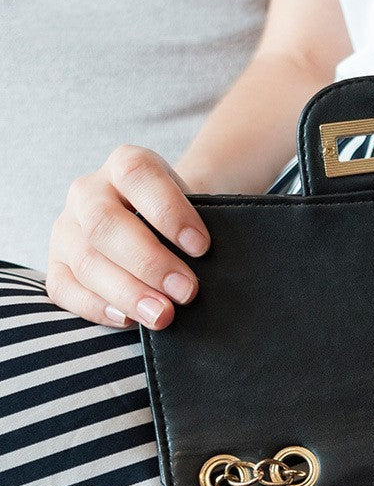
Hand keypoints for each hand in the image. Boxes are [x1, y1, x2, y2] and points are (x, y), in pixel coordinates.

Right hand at [47, 145, 209, 328]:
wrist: (160, 224)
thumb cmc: (182, 220)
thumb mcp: (195, 210)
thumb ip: (196, 231)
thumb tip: (205, 275)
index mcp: (125, 165)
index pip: (137, 175)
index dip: (168, 211)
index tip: (201, 247)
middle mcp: (88, 191)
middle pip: (105, 224)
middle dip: (149, 263)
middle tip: (187, 291)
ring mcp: (67, 228)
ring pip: (86, 260)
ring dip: (128, 292)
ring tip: (162, 315)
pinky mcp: (57, 264)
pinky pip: (64, 289)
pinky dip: (96, 307)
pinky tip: (127, 320)